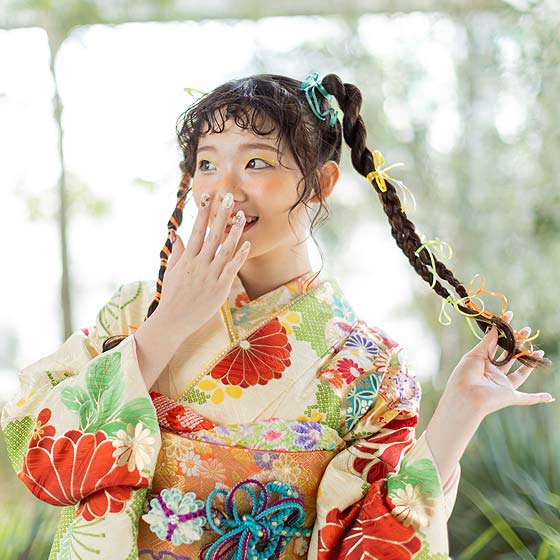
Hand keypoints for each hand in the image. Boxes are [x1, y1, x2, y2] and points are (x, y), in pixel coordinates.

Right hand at [157, 191, 249, 342]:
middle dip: (220, 215)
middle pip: (212, 235)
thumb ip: (177, 251)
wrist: (173, 321)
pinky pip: (231, 270)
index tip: (208, 197)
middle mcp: (199, 264)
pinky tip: (247, 244)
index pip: (197, 231)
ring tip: (241, 216)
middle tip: (228, 197)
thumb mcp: (171, 271)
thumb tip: (176, 232)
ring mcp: (210, 276)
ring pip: (224, 250)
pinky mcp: (219, 289)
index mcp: (188, 259)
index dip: (203, 213)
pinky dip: (239, 257)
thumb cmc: (172, 296)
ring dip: (233, 232)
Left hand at [442, 310, 553, 418]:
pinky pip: (527, 398)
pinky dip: (539, 398)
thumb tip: (496, 326)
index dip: (503, 331)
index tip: (510, 315)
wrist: (464, 397)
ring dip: (530, 363)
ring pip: (521, 373)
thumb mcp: (475, 355)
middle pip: (509, 357)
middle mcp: (494, 373)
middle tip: (527, 330)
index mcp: (483, 362)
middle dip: (518, 343)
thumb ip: (487, 342)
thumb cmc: (464, 375)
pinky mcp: (510, 396)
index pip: (495, 344)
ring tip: (539, 350)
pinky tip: (549, 397)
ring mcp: (503, 385)